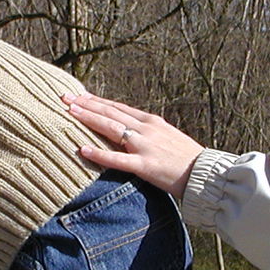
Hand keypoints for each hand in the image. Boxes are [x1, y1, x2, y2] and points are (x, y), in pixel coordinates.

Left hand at [64, 93, 204, 199]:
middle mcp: (146, 129)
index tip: (79, 95)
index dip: (96, 101)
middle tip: (65, 98)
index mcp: (151, 121)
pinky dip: (99, 154)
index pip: (118, 107)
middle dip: (86, 104)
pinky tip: (82, 149)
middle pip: (110, 113)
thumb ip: (148, 133)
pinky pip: (117, 159)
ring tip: (70, 112)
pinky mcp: (145, 165)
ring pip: (111, 129)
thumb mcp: (167, 137)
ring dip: (89, 119)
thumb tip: (129, 131)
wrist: (205, 174)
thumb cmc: (187, 159)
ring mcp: (145, 146)